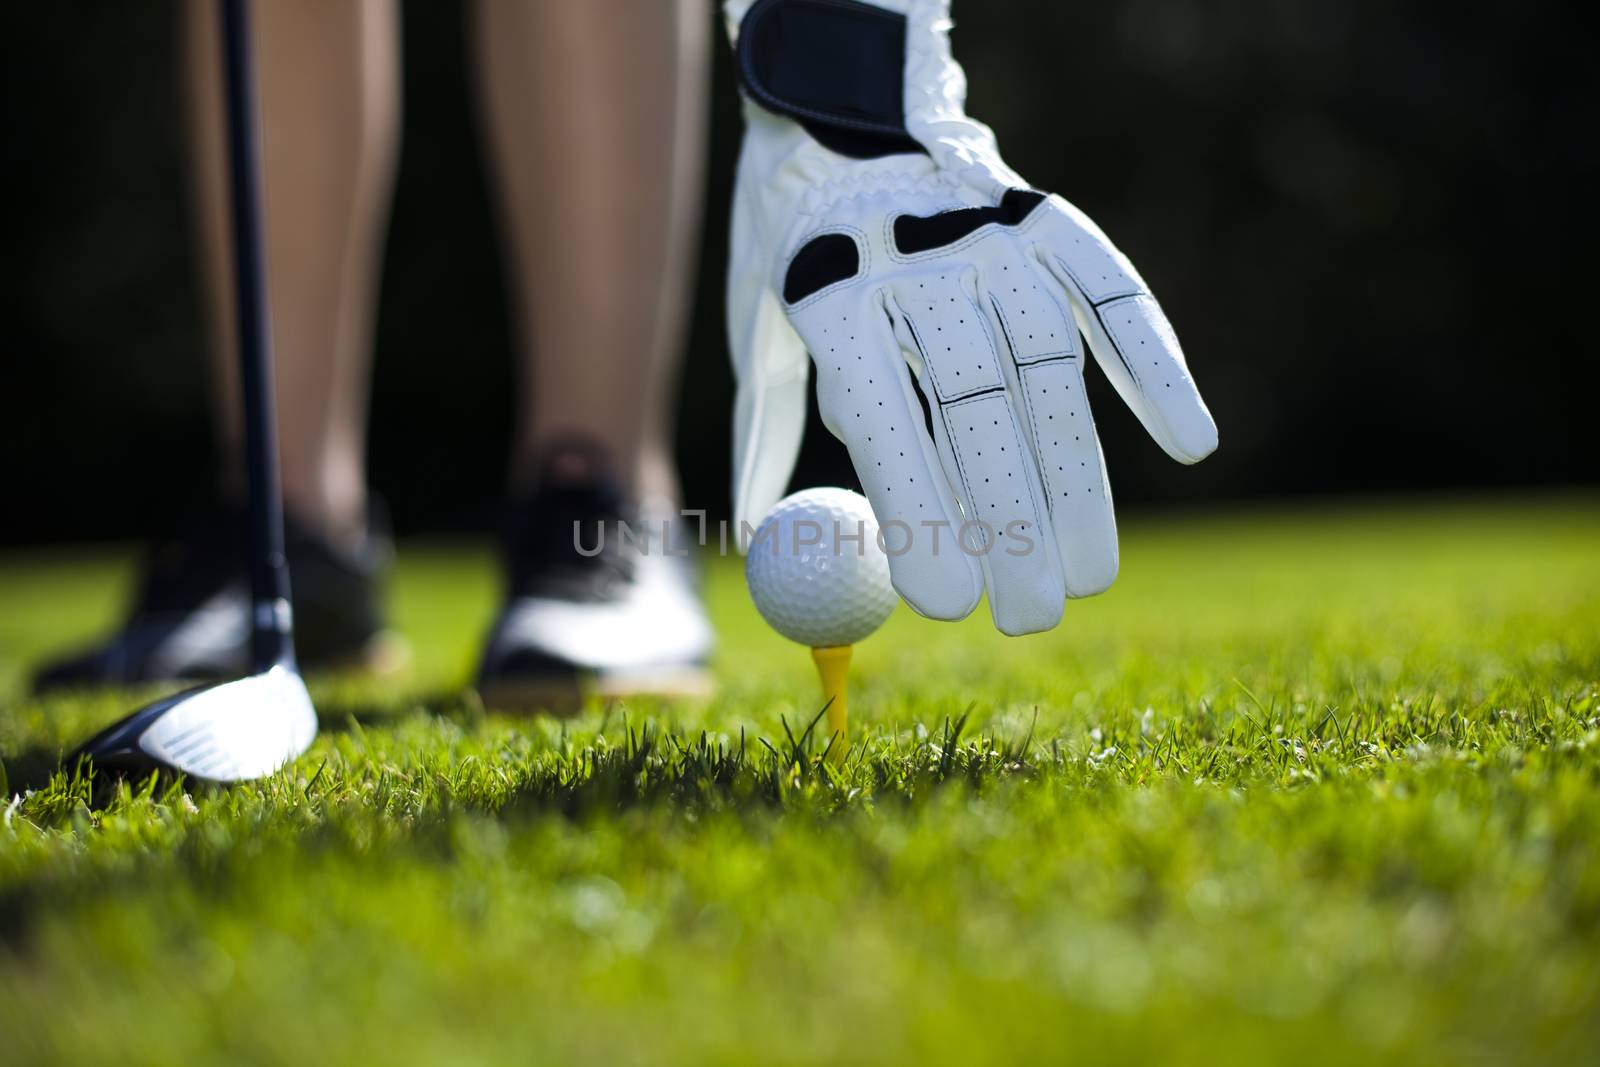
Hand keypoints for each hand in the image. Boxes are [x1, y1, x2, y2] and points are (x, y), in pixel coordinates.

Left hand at [726, 0, 1217, 634]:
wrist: (845, 112)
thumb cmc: (796, 244)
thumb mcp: (760, 325)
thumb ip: (767, 428)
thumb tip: (763, 530)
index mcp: (832, 294)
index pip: (883, 417)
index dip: (921, 513)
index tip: (950, 605)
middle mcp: (920, 263)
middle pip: (978, 407)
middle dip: (1011, 524)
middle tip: (1031, 614)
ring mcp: (991, 238)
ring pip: (1052, 369)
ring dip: (1078, 480)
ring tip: (1089, 574)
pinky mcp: (1048, 221)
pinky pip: (1112, 298)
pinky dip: (1154, 367)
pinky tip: (1188, 440)